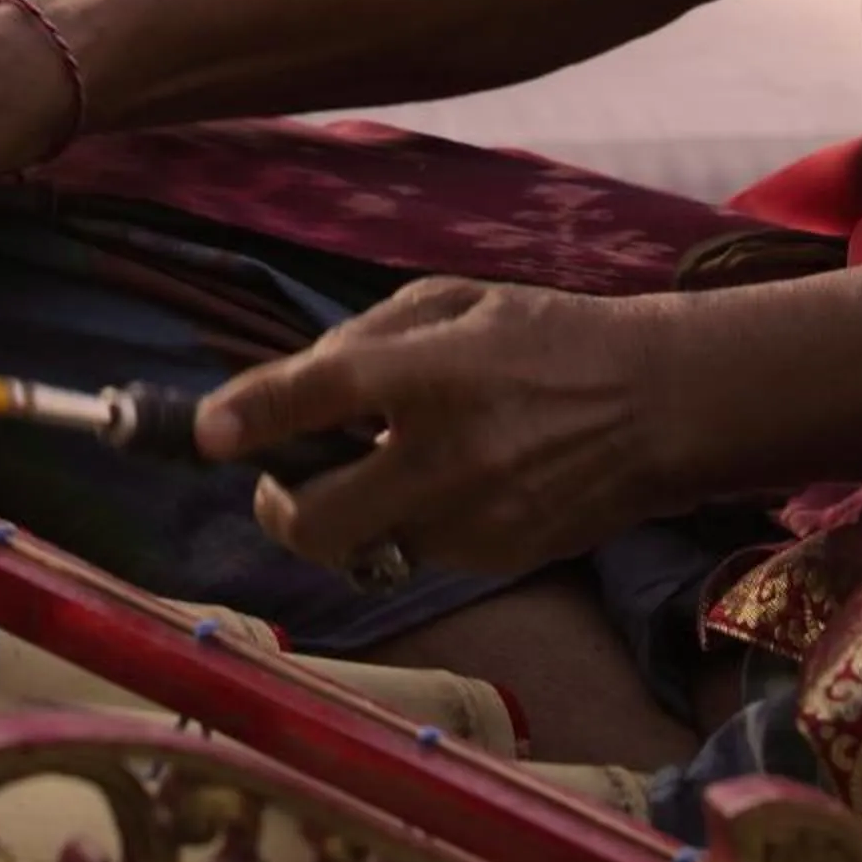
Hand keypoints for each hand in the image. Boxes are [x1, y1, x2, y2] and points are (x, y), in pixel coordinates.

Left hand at [197, 278, 691, 580]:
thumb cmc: (549, 336)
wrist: (656, 406)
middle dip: (278, 507)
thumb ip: (372, 336)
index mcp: (437, 374)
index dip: (252, 413)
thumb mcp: (459, 302)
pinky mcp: (496, 559)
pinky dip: (408, 522)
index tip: (205, 431)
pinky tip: (446, 481)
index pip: (321, 395)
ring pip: (364, 544)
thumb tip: (299, 379)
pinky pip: (416, 552)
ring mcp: (473, 521)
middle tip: (278, 482)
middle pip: (317, 521)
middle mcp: (448, 456)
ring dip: (351, 511)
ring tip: (386, 463)